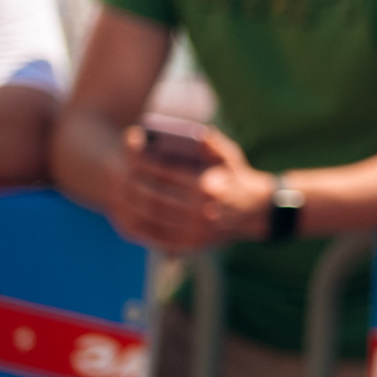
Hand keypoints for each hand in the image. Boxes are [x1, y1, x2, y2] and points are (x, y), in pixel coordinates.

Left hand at [113, 123, 274, 251]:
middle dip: (135, 183)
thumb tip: (188, 132)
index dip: (146, 162)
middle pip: (155, 195)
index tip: (130, 154)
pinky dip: (140, 227)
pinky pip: (157, 237)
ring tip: (120, 194)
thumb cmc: (237, 178)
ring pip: (153, 217)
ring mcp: (196, 230)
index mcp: (208, 186)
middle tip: (119, 174)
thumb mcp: (229, 156)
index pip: (167, 172)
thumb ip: (208, 142)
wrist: (256, 213)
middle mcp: (201, 210)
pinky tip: (129, 216)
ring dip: (132, 205)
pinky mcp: (191, 245)